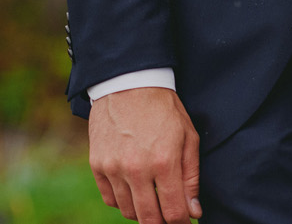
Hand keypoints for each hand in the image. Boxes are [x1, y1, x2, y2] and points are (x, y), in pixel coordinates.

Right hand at [89, 87, 201, 222]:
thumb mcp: (187, 136)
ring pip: (128, 212)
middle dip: (162, 222)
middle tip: (169, 214)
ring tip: (152, 198)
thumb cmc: (163, 109)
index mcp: (164, 162)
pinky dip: (123, 200)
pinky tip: (134, 188)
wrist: (128, 82)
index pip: (174, 213)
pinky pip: (110, 199)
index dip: (182, 221)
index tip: (185, 219)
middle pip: (149, 219)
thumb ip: (191, 177)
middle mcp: (137, 169)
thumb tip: (194, 211)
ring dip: (142, 212)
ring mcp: (113, 168)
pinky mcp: (97, 164)